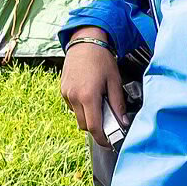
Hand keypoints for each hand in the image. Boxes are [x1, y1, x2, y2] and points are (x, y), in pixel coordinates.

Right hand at [60, 28, 128, 148]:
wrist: (85, 42)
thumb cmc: (101, 59)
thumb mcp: (114, 81)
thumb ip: (118, 104)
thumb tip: (123, 121)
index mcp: (88, 96)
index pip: (94, 127)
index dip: (102, 138)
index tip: (108, 143)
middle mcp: (74, 97)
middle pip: (84, 125)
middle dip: (96, 128)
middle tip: (108, 122)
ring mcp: (67, 94)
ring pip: (77, 116)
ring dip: (88, 117)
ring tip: (99, 104)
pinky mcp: (63, 91)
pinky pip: (72, 106)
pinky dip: (81, 107)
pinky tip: (90, 95)